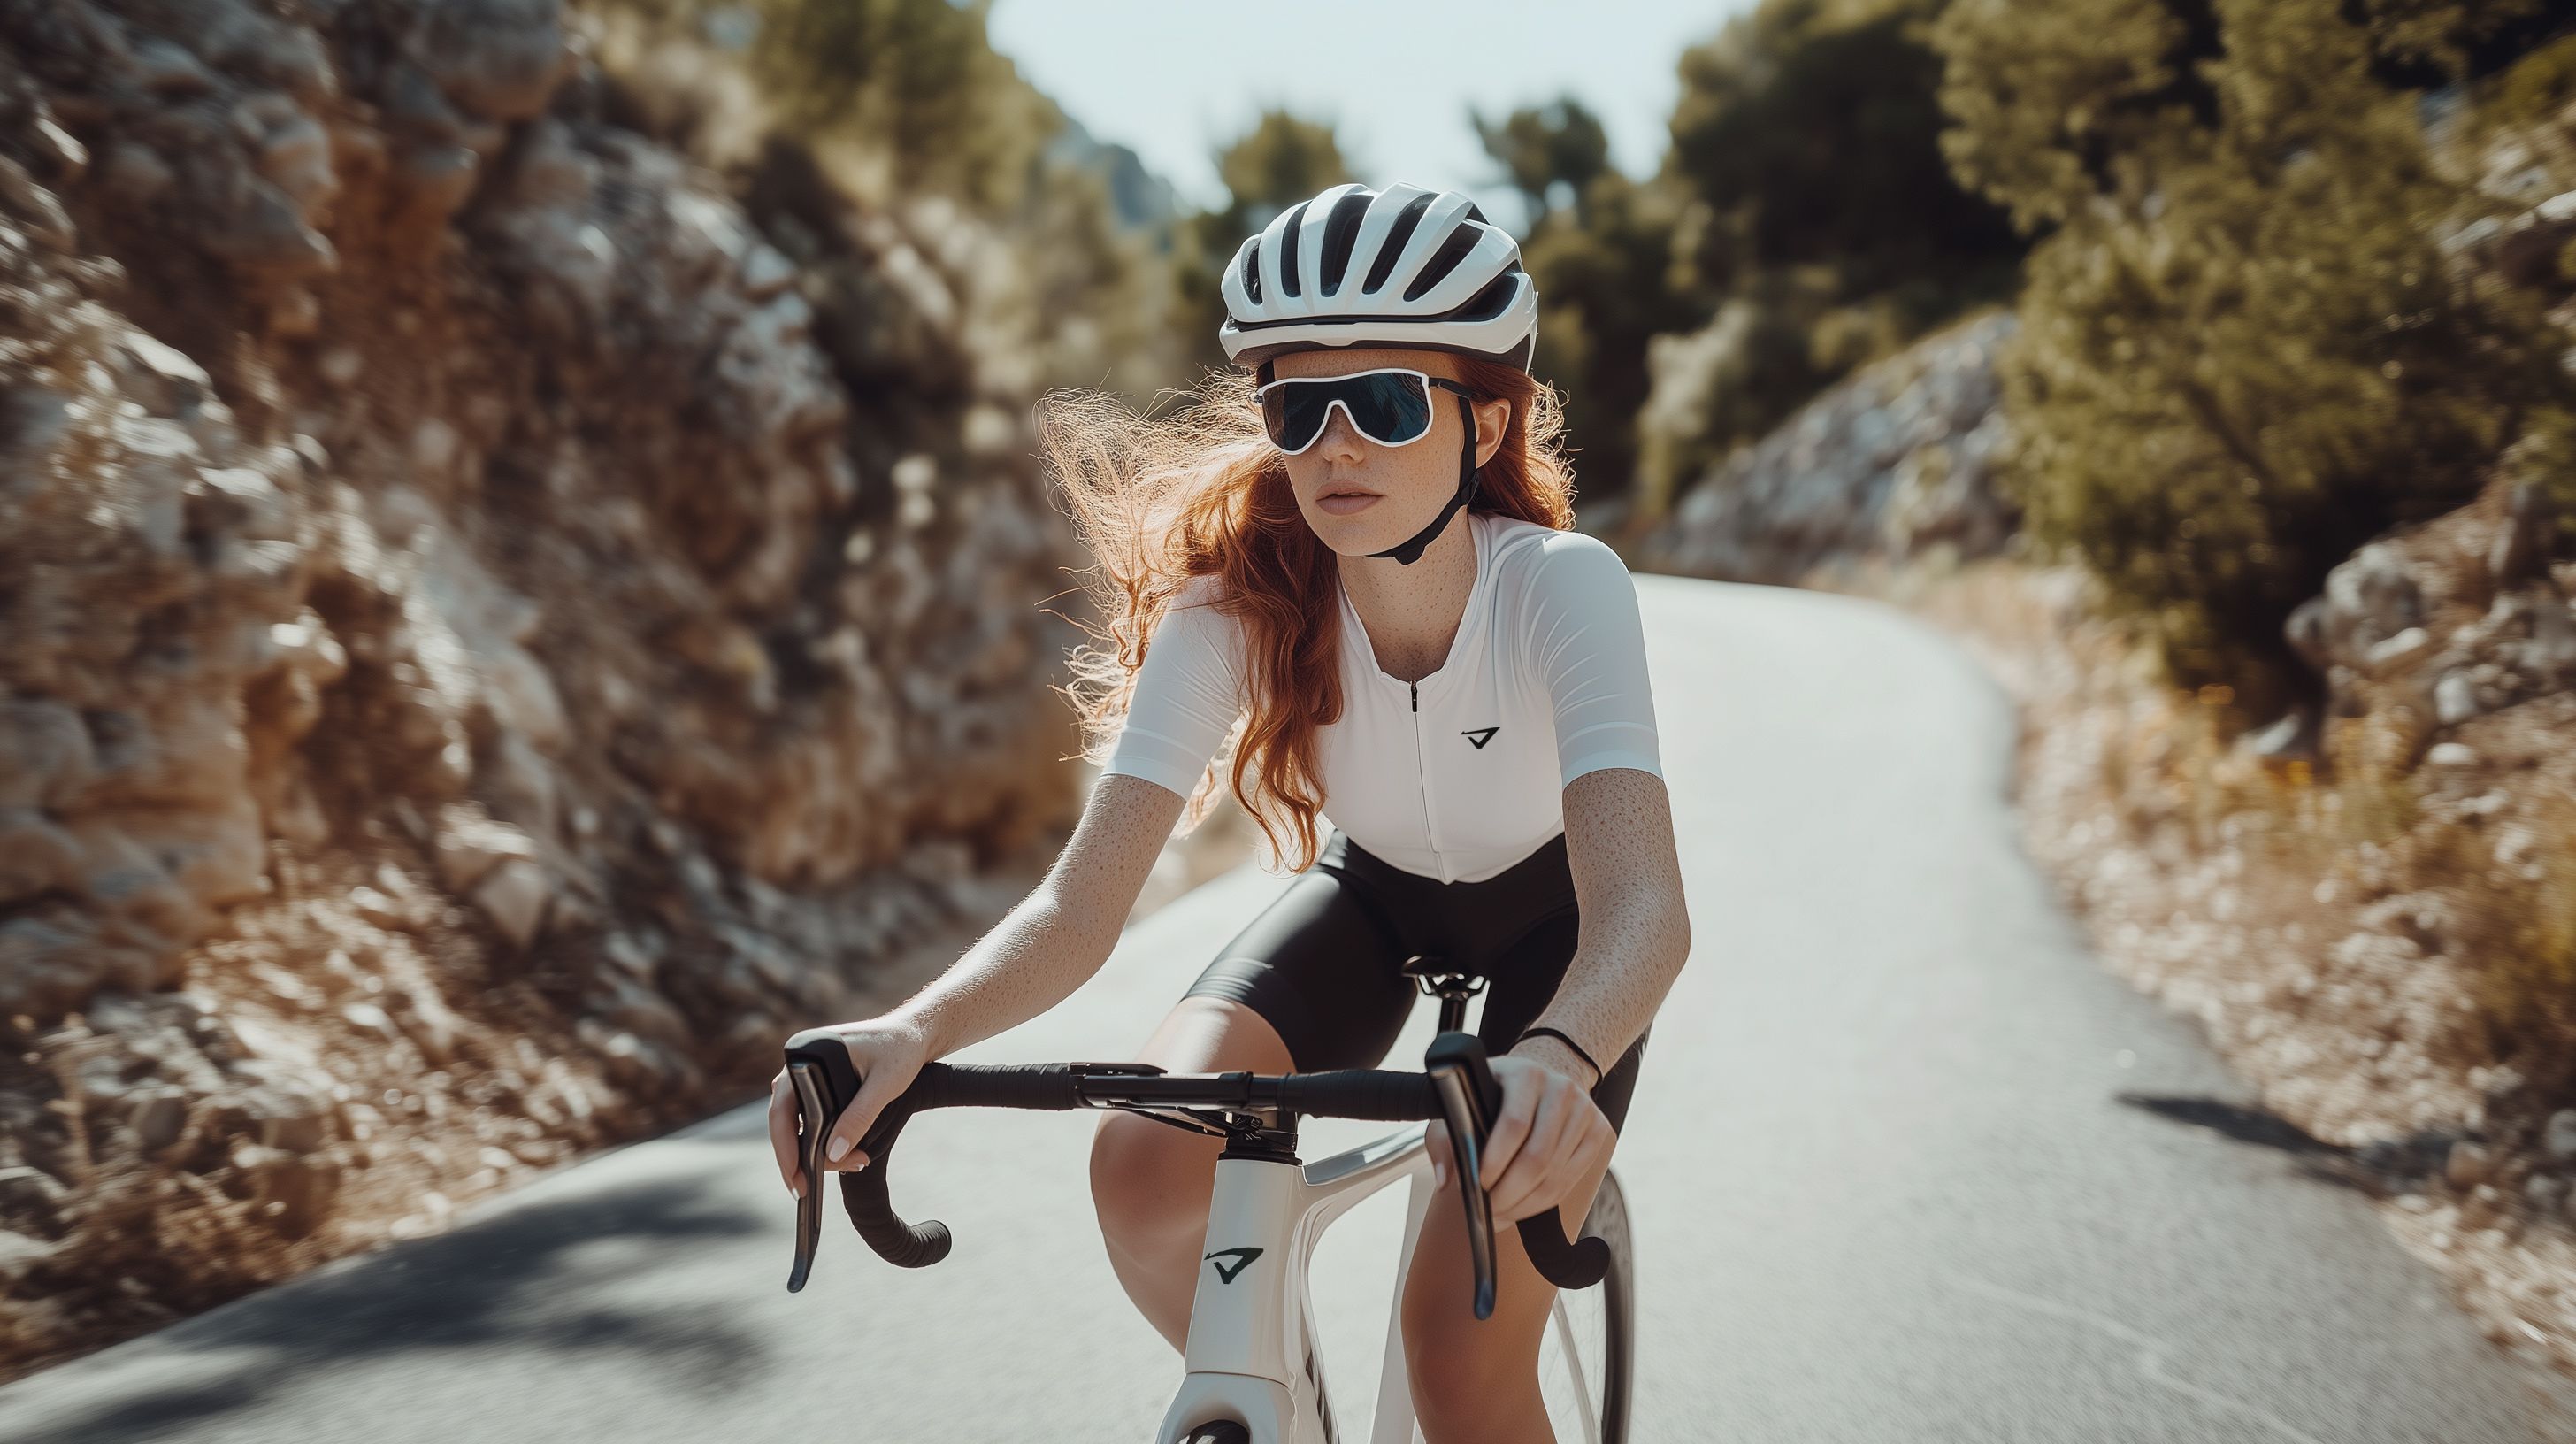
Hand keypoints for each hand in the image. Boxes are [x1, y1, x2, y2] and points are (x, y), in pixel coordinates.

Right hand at [767, 1015, 932, 1199]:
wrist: (916, 1033)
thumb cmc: (902, 1049)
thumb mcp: (885, 1085)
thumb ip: (860, 1116)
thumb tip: (833, 1153)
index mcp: (809, 1054)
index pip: (781, 1108)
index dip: (783, 1146)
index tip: (793, 1177)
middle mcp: (801, 1063)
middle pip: (785, 1119)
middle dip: (797, 1157)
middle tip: (808, 1188)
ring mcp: (809, 1073)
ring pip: (797, 1121)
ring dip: (813, 1149)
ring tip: (850, 1165)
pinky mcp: (821, 1083)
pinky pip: (810, 1115)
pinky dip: (821, 1137)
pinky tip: (841, 1154)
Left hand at [1422, 1049, 1612, 1223]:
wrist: (1538, 1081)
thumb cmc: (1494, 1095)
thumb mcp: (1462, 1103)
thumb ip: (1446, 1139)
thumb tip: (1446, 1180)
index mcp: (1525, 1073)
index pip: (1514, 1122)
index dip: (1495, 1159)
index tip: (1478, 1183)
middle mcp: (1560, 1088)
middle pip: (1538, 1155)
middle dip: (1510, 1192)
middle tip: (1489, 1210)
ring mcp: (1584, 1109)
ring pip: (1555, 1174)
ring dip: (1525, 1204)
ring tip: (1501, 1214)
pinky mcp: (1598, 1130)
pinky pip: (1571, 1179)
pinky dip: (1545, 1202)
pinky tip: (1524, 1207)